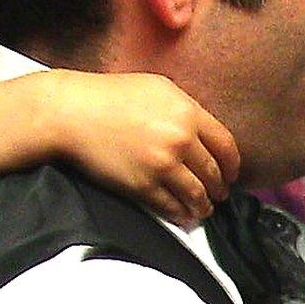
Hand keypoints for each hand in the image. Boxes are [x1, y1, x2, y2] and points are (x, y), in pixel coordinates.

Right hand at [31, 69, 239, 224]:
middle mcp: (180, 139)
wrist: (71, 113)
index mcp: (188, 113)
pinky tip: (184, 215)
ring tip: (204, 209)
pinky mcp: (142, 186)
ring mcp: (162, 165)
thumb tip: (204, 131)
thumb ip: (186, 108)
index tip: (232, 173)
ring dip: (204, 206)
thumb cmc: (110, 96)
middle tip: (220, 194)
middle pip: (213, 172)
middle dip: (220, 187)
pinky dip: (181, 215)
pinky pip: (171, 206)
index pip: (226, 145)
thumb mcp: (158, 88)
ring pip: (196, 194)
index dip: (232, 164)